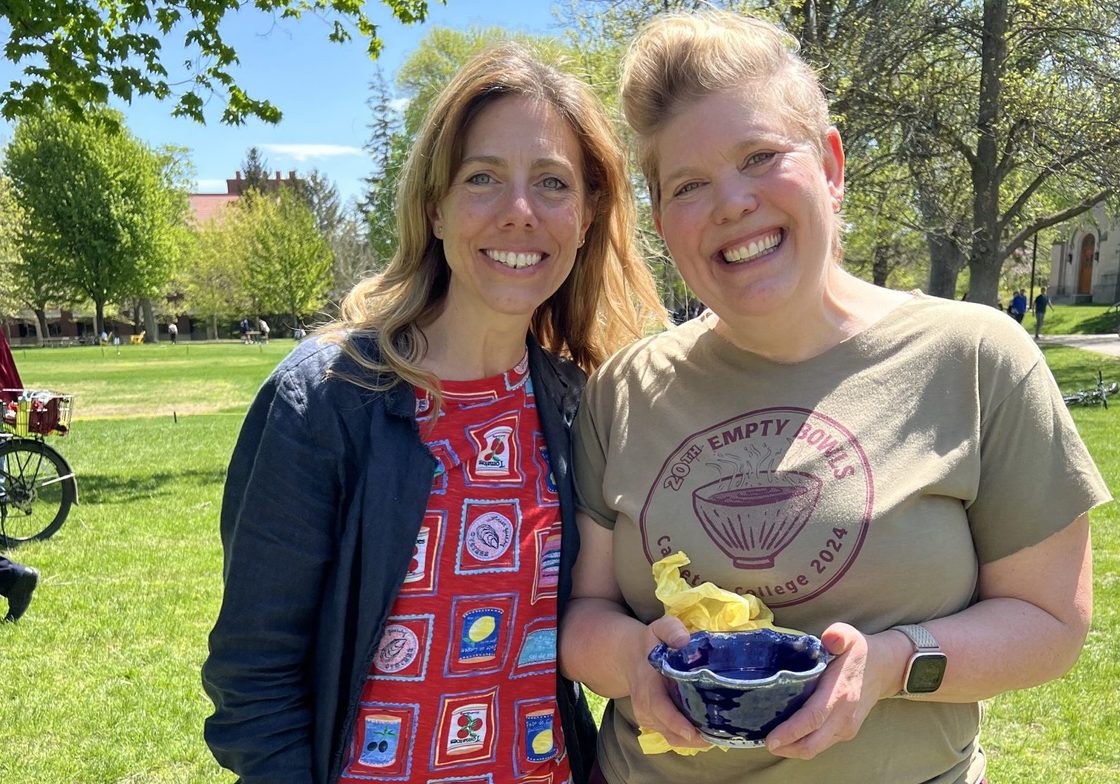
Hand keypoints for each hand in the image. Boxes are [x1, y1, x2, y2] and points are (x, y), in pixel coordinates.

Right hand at [626, 615, 708, 747]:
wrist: (629, 655)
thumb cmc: (651, 642)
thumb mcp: (660, 628)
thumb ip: (672, 630)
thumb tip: (684, 641)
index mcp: (647, 683)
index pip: (659, 707)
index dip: (675, 722)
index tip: (692, 732)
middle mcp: (644, 704)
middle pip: (668, 727)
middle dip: (692, 736)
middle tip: (718, 737)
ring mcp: (647, 716)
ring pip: (671, 736)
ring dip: (693, 740)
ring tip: (717, 735)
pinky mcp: (653, 722)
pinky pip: (671, 736)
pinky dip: (688, 739)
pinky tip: (706, 733)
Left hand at [763, 622, 896, 758]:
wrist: (885, 668)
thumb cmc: (860, 652)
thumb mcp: (849, 635)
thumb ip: (838, 634)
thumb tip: (829, 638)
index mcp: (840, 693)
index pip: (813, 718)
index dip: (791, 731)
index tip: (770, 738)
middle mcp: (844, 716)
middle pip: (812, 743)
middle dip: (786, 747)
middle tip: (764, 741)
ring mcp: (847, 727)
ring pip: (816, 748)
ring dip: (793, 749)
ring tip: (773, 740)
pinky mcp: (847, 732)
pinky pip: (822, 744)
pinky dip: (804, 744)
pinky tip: (790, 736)